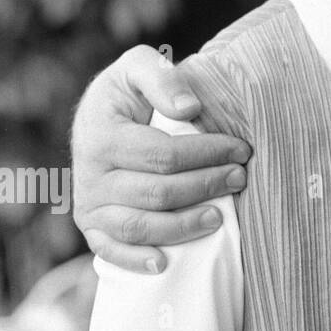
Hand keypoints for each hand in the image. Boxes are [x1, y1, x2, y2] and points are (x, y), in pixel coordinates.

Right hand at [71, 45, 250, 273]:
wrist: (99, 116)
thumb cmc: (130, 91)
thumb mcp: (139, 67)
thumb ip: (162, 78)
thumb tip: (189, 109)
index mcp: (102, 135)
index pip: (164, 155)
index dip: (207, 154)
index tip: (241, 149)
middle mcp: (90, 174)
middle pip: (158, 193)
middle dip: (206, 186)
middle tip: (241, 177)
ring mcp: (89, 204)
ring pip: (140, 226)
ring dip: (184, 226)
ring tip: (220, 217)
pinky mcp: (91, 226)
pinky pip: (111, 251)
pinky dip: (136, 260)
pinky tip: (165, 264)